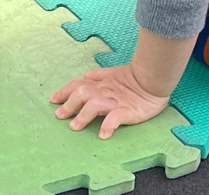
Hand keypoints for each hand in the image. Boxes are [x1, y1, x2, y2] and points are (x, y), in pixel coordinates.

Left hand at [50, 63, 170, 139]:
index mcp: (101, 83)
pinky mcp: (128, 112)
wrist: (155, 79)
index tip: (53, 100)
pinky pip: (116, 118)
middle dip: (69, 104)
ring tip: (75, 126)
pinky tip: (102, 134)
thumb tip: (84, 76)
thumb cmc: (135, 78)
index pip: (78, 84)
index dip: (64, 91)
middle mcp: (105, 92)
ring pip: (95, 105)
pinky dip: (108, 125)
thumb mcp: (114, 73)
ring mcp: (116, 102)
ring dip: (83, 115)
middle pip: (82, 93)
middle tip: (59, 115)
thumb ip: (99, 75)